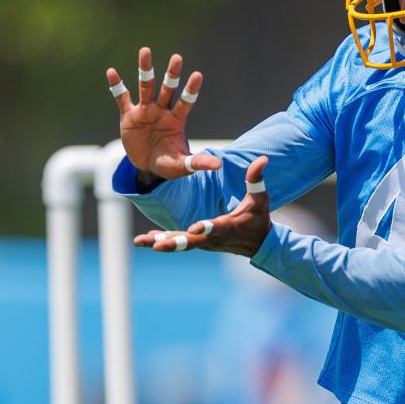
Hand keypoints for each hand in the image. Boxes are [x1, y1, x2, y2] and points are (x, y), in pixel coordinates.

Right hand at [107, 47, 221, 179]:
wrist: (146, 166)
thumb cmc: (167, 163)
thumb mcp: (182, 166)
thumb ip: (197, 162)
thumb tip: (218, 165)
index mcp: (176, 120)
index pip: (185, 102)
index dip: (191, 89)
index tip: (198, 74)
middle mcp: (162, 111)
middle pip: (167, 89)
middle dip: (172, 74)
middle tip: (177, 57)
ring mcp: (145, 111)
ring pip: (146, 86)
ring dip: (145, 69)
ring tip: (146, 50)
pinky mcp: (128, 115)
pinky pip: (122, 98)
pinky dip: (117, 86)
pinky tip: (111, 72)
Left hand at [135, 156, 270, 256]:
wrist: (258, 244)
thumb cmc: (259, 219)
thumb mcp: (260, 199)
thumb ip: (256, 180)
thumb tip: (262, 159)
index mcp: (228, 226)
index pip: (217, 227)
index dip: (207, 228)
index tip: (195, 228)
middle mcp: (213, 238)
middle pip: (192, 242)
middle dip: (174, 242)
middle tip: (157, 244)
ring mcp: (205, 243)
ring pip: (181, 244)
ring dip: (162, 242)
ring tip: (141, 241)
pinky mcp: (199, 244)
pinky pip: (179, 243)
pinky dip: (164, 240)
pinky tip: (146, 239)